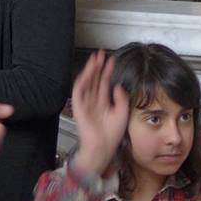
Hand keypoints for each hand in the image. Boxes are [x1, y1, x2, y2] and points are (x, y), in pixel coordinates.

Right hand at [68, 51, 129, 177]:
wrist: (103, 146)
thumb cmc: (112, 135)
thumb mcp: (122, 113)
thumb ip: (121, 98)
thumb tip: (118, 86)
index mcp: (104, 103)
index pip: (105, 83)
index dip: (107, 72)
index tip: (112, 61)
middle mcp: (94, 101)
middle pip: (95, 80)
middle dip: (98, 67)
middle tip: (101, 54)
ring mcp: (86, 103)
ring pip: (87, 82)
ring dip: (90, 70)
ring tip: (95, 59)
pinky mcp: (78, 107)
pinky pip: (78, 91)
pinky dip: (82, 81)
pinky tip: (87, 73)